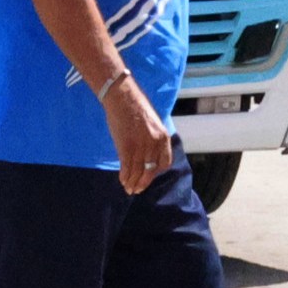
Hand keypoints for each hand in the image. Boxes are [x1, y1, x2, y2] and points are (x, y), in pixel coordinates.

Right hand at [98, 81, 170, 196]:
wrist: (123, 98)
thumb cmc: (137, 108)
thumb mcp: (153, 124)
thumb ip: (153, 140)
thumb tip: (147, 156)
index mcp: (163, 138)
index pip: (165, 163)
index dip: (157, 172)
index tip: (150, 175)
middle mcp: (154, 144)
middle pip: (151, 171)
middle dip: (144, 182)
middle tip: (137, 189)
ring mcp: (140, 146)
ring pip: (137, 171)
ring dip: (132, 182)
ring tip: (129, 188)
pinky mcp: (126, 147)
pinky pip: (126, 167)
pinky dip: (124, 176)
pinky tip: (123, 180)